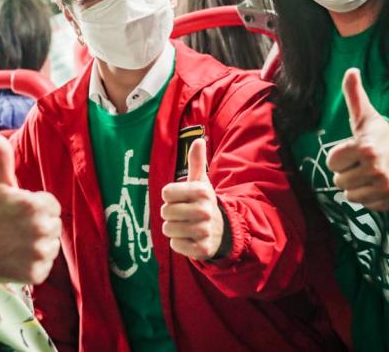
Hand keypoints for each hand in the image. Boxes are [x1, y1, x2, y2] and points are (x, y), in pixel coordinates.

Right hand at [0, 133, 61, 290]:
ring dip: (38, 244)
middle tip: (15, 228)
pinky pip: (46, 265)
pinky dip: (34, 263)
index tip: (19, 213)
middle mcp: (41, 229)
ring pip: (52, 245)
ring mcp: (39, 253)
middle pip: (54, 225)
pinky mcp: (37, 274)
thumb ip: (2, 158)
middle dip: (38, 225)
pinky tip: (16, 258)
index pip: (52, 205)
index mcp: (36, 205)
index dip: (37, 207)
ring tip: (15, 243)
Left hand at [161, 138, 224, 259]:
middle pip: (165, 212)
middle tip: (183, 214)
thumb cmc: (204, 202)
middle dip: (170, 213)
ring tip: (185, 225)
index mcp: (201, 192)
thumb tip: (198, 139)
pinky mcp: (202, 249)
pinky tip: (189, 238)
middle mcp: (204, 211)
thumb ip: (196, 162)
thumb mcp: (201, 182)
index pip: (166, 192)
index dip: (170, 196)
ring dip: (173, 228)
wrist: (222, 230)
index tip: (181, 198)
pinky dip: (178, 243)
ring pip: (168, 229)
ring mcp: (204, 231)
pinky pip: (175, 245)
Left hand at [327, 68, 388, 210]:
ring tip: (370, 173)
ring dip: (356, 186)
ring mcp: (385, 186)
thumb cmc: (381, 136)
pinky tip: (378, 185)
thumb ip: (354, 95)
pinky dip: (370, 197)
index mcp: (364, 147)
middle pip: (339, 180)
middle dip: (347, 172)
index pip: (332, 162)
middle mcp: (375, 168)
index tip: (354, 150)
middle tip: (363, 163)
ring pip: (350, 194)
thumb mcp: (366, 117)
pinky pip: (365, 205)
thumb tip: (351, 70)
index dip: (340, 156)